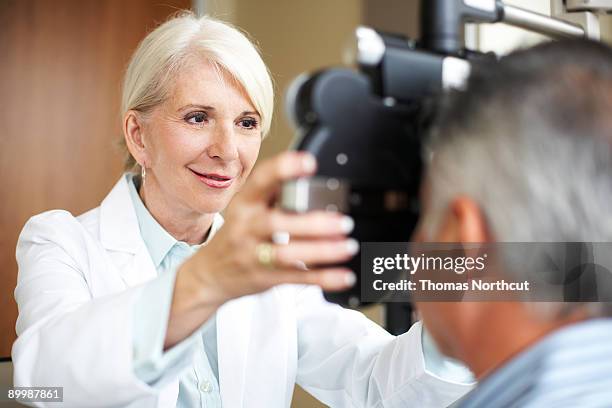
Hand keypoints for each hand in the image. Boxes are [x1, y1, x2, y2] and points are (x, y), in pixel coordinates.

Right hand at [165, 151, 355, 346]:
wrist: (210, 274)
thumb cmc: (236, 236)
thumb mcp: (246, 209)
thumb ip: (273, 194)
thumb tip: (307, 176)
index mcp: (244, 203)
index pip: (261, 181)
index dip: (284, 169)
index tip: (309, 163)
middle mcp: (246, 228)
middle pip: (277, 224)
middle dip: (313, 223)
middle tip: (343, 222)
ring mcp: (253, 255)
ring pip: (288, 254)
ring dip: (322, 251)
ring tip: (347, 246)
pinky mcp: (264, 278)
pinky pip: (296, 278)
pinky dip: (323, 278)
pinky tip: (343, 275)